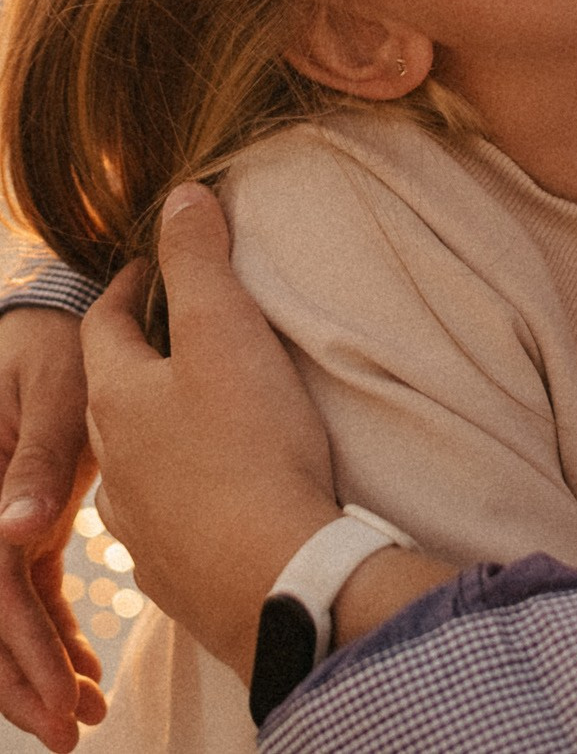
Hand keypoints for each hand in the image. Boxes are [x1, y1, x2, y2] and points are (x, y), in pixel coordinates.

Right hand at [0, 306, 104, 751]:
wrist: (50, 319)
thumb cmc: (52, 343)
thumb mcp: (53, 386)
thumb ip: (40, 455)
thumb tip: (17, 532)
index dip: (20, 650)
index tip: (59, 702)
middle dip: (18, 682)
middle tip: (68, 733)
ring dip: (31, 670)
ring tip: (79, 716)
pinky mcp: (17, 527)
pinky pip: (22, 596)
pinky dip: (47, 638)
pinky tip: (83, 674)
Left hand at [81, 185, 339, 683]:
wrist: (274, 578)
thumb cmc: (250, 445)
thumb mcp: (226, 328)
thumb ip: (199, 257)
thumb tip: (180, 195)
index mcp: (117, 398)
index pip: (104, 323)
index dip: (130, 285)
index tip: (154, 264)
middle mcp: (115, 464)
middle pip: (113, 393)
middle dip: (140, 355)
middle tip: (177, 329)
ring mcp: (140, 525)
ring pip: (135, 461)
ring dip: (158, 430)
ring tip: (198, 411)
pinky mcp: (177, 572)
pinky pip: (167, 518)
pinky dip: (183, 491)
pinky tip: (213, 492)